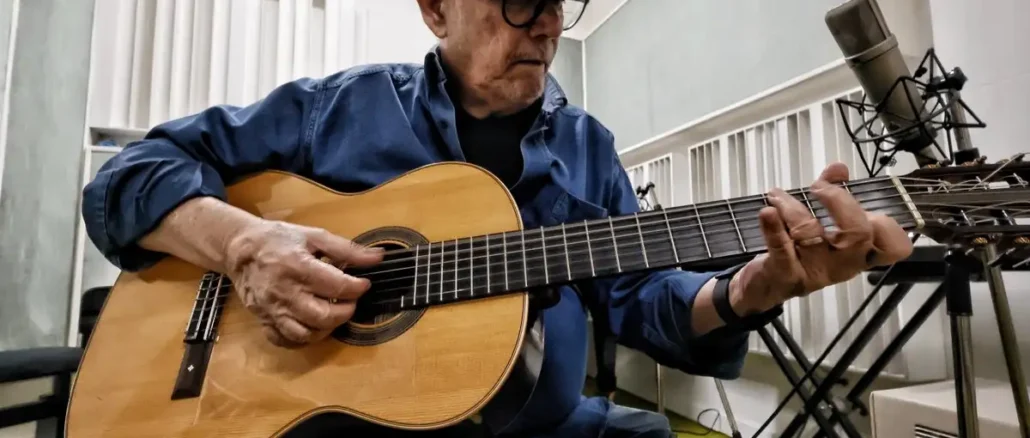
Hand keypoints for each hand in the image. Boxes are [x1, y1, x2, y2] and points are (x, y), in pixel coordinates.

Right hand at [225, 220, 383, 347]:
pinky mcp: (264, 320)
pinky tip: (312, 326)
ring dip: (326, 328)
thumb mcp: (314, 236)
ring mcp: (272, 310)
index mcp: (298, 267)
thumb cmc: (278, 240)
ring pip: (305, 334)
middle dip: (345, 312)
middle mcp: (285, 292)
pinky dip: (302, 339)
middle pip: (323, 316)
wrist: (240, 249)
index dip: (357, 288)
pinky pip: (284, 340)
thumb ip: (347, 249)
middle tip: (350, 301)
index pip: (337, 286)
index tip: (364, 284)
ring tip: (334, 313)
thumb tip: (377, 258)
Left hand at [729, 163, 912, 314]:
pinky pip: (782, 249)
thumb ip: (834, 192)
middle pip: (857, 236)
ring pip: (812, 236)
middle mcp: (842, 265)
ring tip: (776, 195)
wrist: (767, 285)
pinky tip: (767, 212)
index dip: (889, 227)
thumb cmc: (801, 252)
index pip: (891, 247)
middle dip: (840, 203)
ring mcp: (814, 271)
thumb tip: (839, 168)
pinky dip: (773, 228)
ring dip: (793, 208)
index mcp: (858, 254)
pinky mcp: (786, 274)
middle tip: (818, 187)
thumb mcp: (822, 224)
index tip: (872, 208)